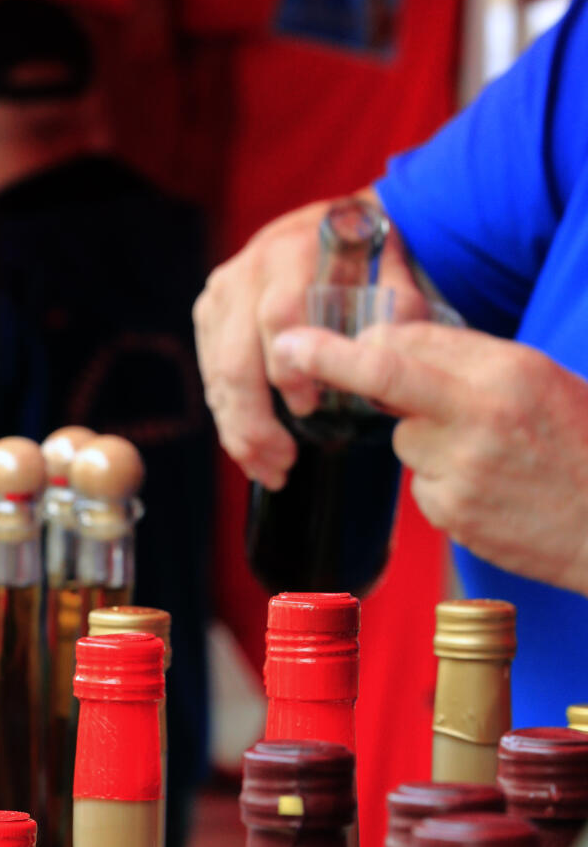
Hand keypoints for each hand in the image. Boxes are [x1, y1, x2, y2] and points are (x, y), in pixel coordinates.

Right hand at [193, 192, 428, 487]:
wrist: (339, 226)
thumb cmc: (372, 260)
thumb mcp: (397, 275)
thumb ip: (399, 313)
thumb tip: (385, 361)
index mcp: (296, 252)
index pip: (279, 317)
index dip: (290, 371)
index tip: (308, 409)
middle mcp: (249, 269)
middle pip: (237, 358)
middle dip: (255, 421)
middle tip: (281, 463)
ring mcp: (223, 292)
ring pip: (217, 373)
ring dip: (238, 430)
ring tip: (267, 468)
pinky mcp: (210, 312)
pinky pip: (210, 373)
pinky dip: (228, 416)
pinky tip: (249, 447)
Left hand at [270, 322, 587, 594]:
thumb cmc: (582, 445)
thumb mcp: (540, 382)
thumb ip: (470, 365)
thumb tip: (394, 348)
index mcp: (507, 371)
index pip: (414, 342)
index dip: (361, 340)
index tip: (306, 332)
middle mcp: (479, 415)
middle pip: (386, 379)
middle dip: (331, 360)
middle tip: (288, 349)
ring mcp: (462, 469)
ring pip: (405, 441)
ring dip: (425, 442)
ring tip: (487, 457)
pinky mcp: (453, 514)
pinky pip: (423, 487)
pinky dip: (443, 485)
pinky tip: (488, 491)